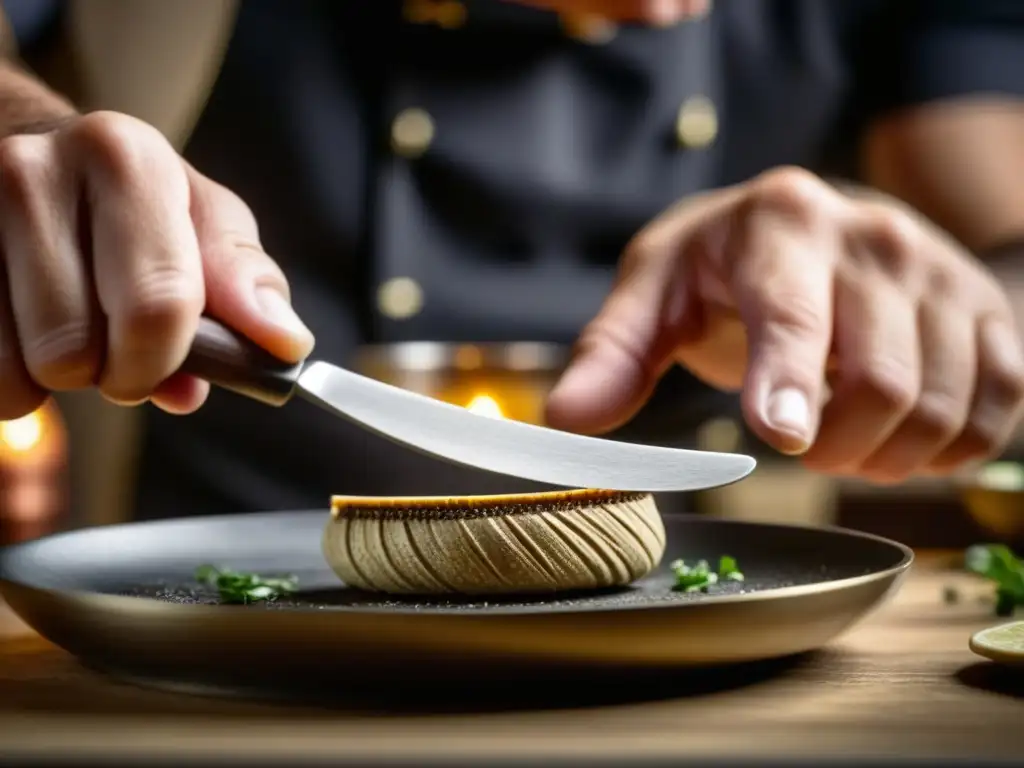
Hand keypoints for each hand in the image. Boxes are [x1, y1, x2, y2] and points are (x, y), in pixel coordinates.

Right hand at [0, 111, 313, 418]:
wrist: (31, 157)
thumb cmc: (134, 205)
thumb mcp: (203, 224)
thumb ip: (247, 286)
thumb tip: (283, 345)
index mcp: (124, 159)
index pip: (156, 306)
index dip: (163, 361)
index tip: (165, 366)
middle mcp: (32, 171)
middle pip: (74, 352)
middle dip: (107, 374)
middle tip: (112, 345)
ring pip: (12, 372)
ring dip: (50, 380)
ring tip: (67, 334)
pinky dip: (6, 382)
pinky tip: (22, 335)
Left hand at [546, 167, 1023, 482]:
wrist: (813, 229)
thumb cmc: (722, 267)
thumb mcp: (656, 294)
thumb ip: (615, 354)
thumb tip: (568, 419)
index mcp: (781, 223)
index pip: (790, 313)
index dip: (788, 381)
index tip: (784, 437)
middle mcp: (873, 236)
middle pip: (881, 380)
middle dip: (834, 447)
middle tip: (800, 445)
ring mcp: (940, 272)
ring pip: (944, 406)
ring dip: (888, 454)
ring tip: (844, 436)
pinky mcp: (987, 308)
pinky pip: (999, 406)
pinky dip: (950, 446)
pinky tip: (903, 433)